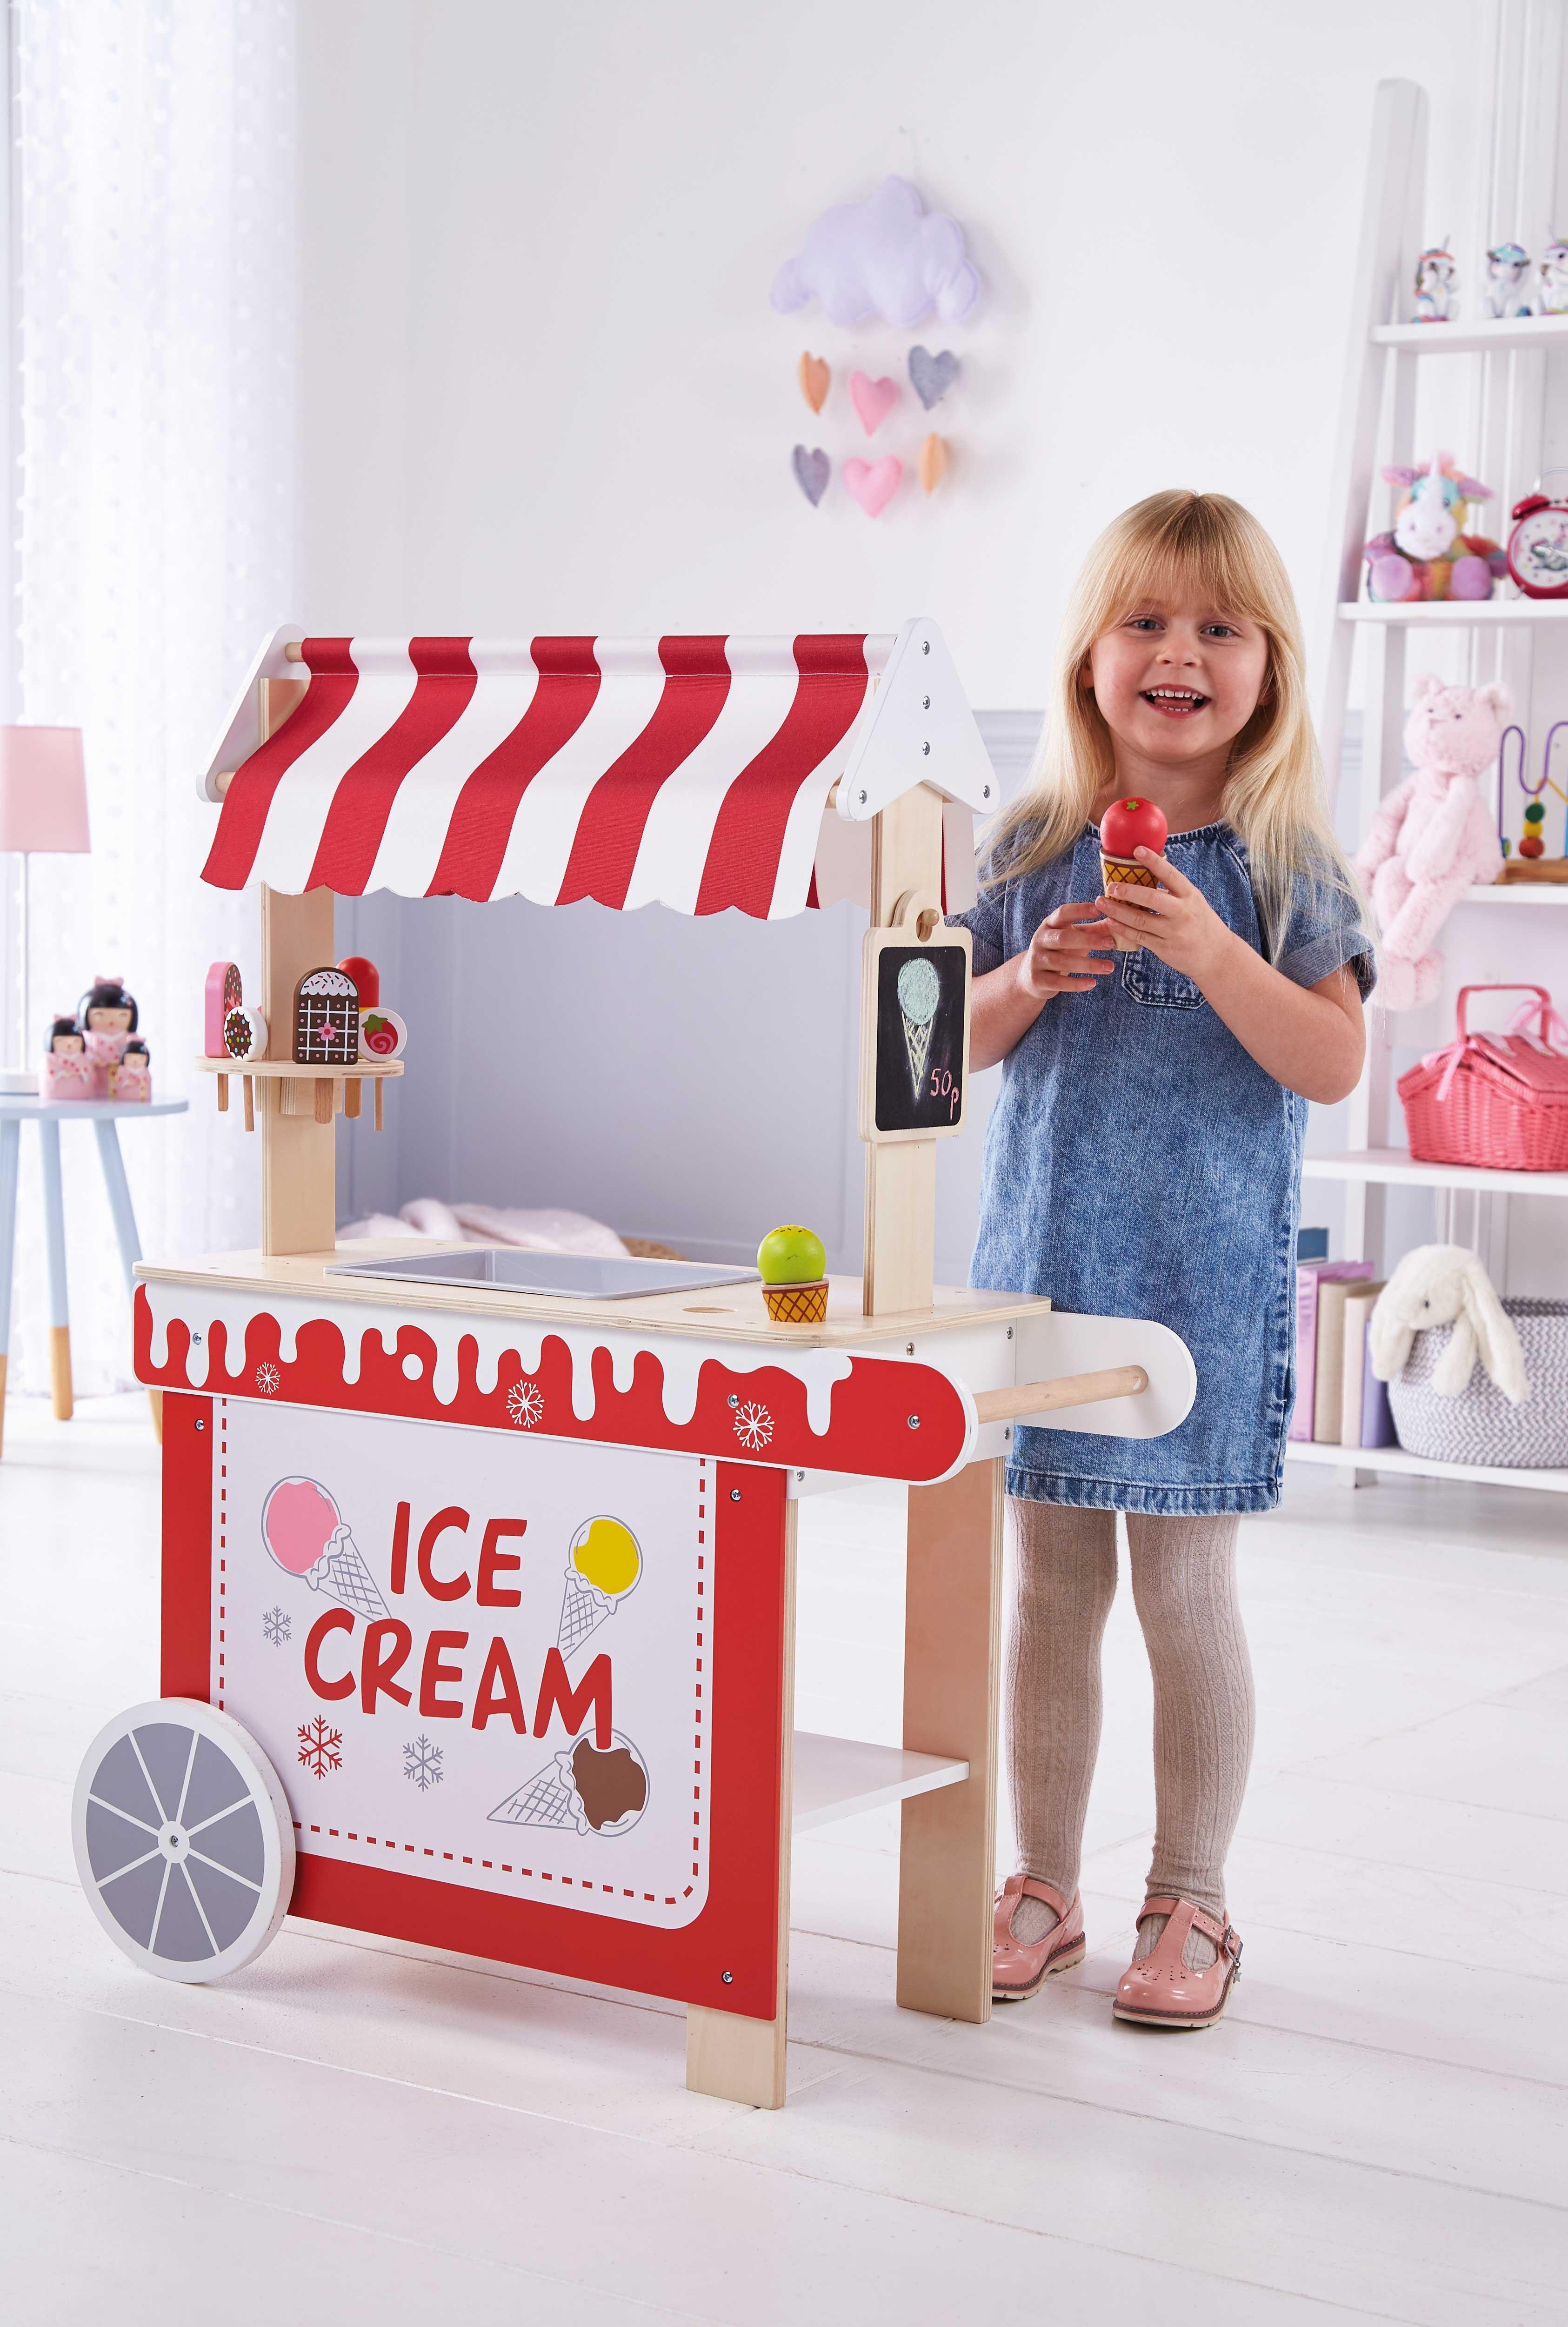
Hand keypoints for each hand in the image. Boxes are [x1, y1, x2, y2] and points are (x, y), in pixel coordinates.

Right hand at [1016, 899, 1116, 1001]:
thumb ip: (1093, 929)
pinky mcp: (1037, 980)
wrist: (1030, 975)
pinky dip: (1076, 984)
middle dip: (1088, 940)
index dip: (1080, 910)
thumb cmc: (1059, 951)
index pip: (1063, 913)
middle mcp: (1040, 939)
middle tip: (1110, 944)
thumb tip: (1117, 918)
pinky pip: (1058, 982)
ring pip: (1062, 962)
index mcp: (1049, 924)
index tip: (1099, 909)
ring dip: (1088, 965)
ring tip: (1110, 967)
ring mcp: (1036, 960)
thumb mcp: (1073, 937)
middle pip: (1063, 938)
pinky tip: (1092, 983)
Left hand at [1096, 849, 1236, 984]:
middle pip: (1152, 899)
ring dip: (1117, 911)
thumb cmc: (1200, 922)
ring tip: (1101, 903)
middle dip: (1128, 891)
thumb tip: (1146, 870)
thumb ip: (1172, 890)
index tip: (1137, 849)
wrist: (1216, 955)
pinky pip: (1139, 937)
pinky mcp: (1165, 948)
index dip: (1153, 861)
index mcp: (1190, 895)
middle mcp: (1183, 913)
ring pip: (1140, 920)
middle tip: (1110, 886)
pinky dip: (1122, 929)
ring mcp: (1174, 932)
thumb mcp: (1193, 901)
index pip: (1171, 874)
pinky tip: (1110, 922)